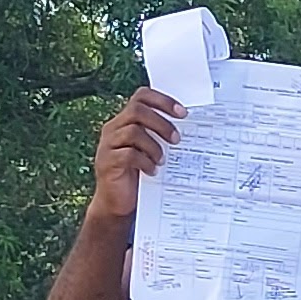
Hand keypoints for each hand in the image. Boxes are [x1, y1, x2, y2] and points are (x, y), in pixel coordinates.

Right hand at [84, 87, 180, 227]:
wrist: (118, 203)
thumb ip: (161, 136)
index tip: (183, 113)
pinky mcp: (107, 162)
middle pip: (137, 110)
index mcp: (126, 120)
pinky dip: (145, 162)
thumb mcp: (151, 151)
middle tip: (177, 139)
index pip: (142, 96)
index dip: (163, 100)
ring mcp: (108, 144)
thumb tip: (192, 128)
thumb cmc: (138, 174)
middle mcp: (114, 128)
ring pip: (133, 132)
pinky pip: (128, 154)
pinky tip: (153, 171)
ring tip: (163, 160)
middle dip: (162, 123)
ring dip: (154, 146)